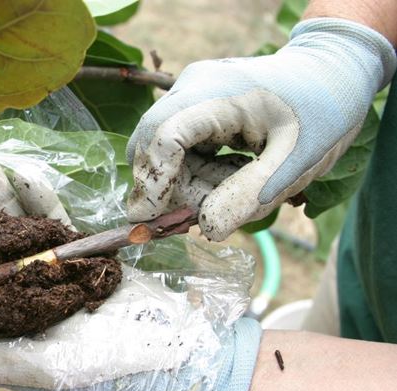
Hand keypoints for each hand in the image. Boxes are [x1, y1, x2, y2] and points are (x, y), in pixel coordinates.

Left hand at [0, 150, 262, 390]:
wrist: (164, 350)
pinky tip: (25, 172)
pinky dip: (41, 196)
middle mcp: (18, 293)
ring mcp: (47, 269)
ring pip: (14, 227)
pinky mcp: (77, 253)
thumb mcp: (43, 371)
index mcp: (1, 323)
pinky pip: (55, 220)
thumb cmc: (100, 369)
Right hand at [127, 18, 396, 240]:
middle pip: (150, 144)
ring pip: (159, 150)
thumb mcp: (298, 163)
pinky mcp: (190, 105)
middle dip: (167, 187)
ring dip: (185, 182)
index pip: (165, 136)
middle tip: (205, 213)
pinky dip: (193, 171)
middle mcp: (192, 86)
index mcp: (220, 93)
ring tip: (235, 184)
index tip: (155, 221)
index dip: (154, 181)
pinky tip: (230, 173)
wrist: (332, 71)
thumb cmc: (323, 114)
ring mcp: (188, 92)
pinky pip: (174, 147)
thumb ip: (252, 196)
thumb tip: (208, 229)